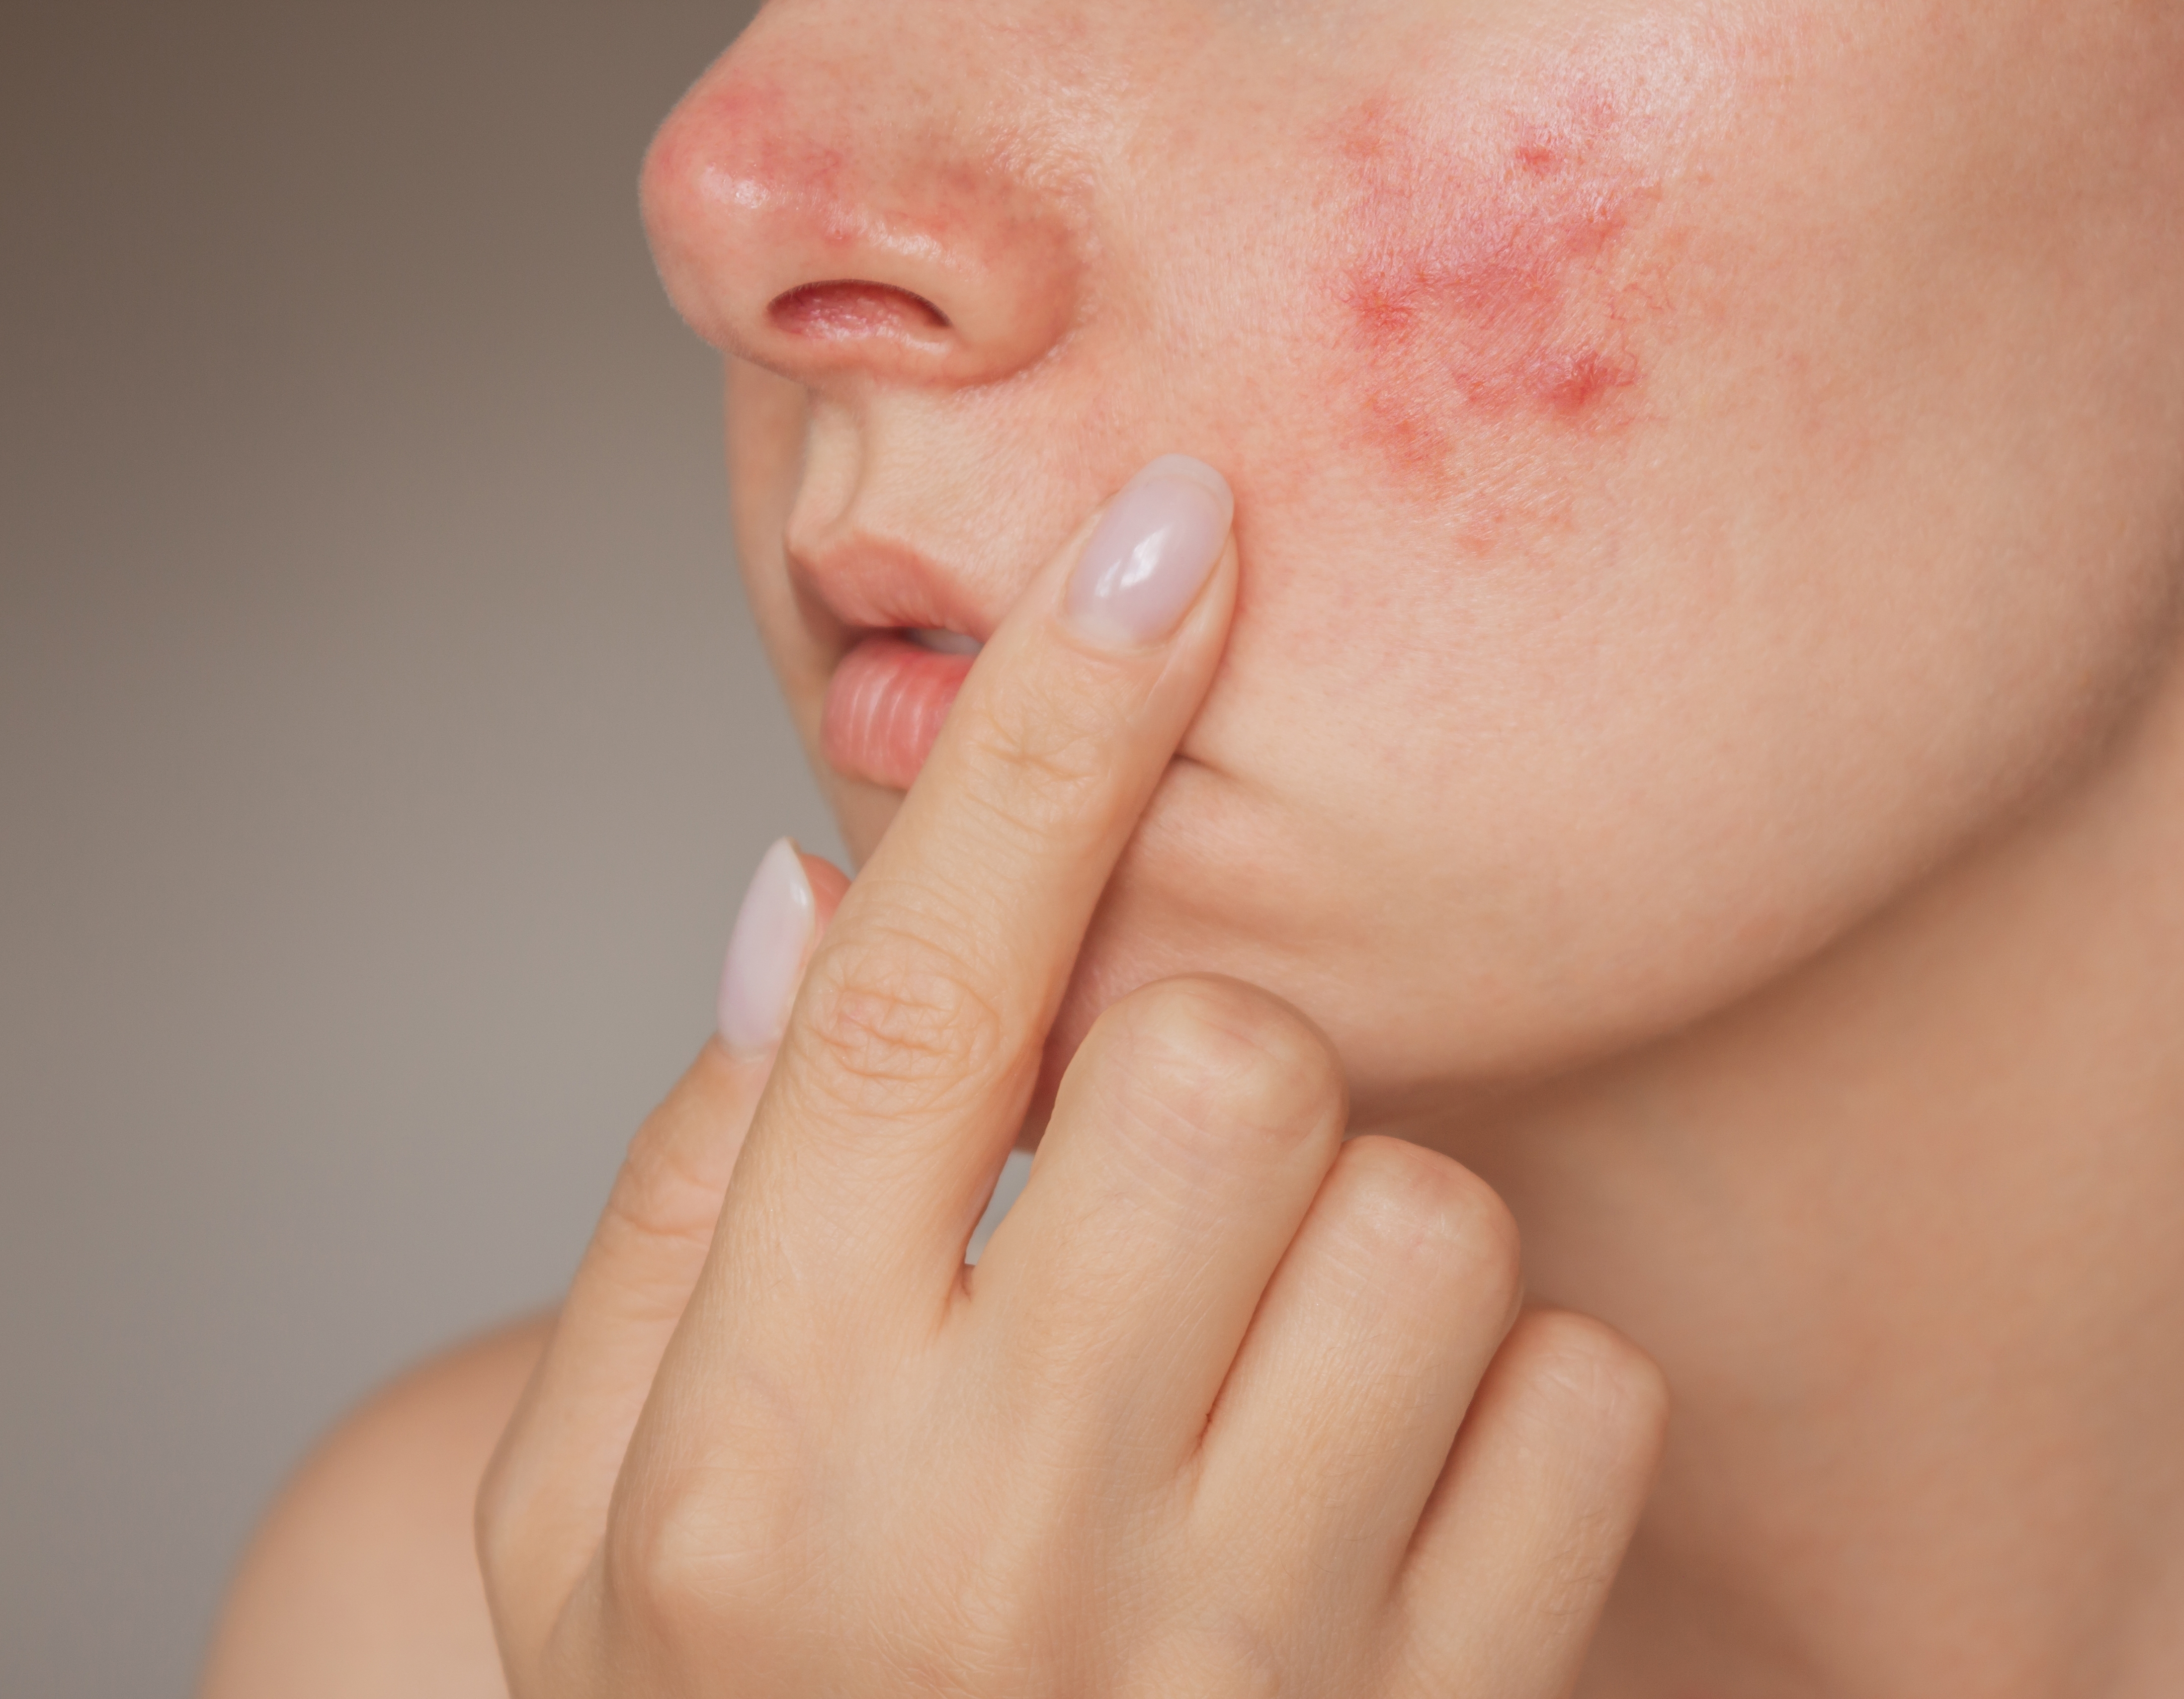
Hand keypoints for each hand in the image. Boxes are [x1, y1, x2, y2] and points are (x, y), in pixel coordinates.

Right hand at [478, 456, 1666, 1696]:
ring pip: (1429, 1214)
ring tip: (1256, 1377)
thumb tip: (808, 902)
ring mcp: (1233, 1660)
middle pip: (1219, 1063)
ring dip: (1360, 1244)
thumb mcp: (601, 1519)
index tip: (1162, 532)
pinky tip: (1381, 1497)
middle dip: (1207, 1069)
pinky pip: (1582, 1393)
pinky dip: (1510, 1405)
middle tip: (1146, 1182)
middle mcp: (986, 1549)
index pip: (911, 1005)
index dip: (1042, 736)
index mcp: (751, 1460)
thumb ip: (686, 1205)